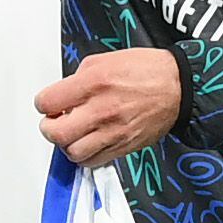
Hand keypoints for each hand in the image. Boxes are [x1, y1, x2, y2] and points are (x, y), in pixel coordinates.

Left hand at [35, 48, 183, 167]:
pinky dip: (86, 155)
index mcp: (94, 82)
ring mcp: (113, 132)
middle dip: (49, 128)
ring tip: (74, 133)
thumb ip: (79, 78)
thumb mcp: (105, 60)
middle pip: (56, 133)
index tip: (50, 104)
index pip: (47, 102)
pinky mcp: (123, 147)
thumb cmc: (146, 70)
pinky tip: (89, 142)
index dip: (44, 103)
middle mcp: (101, 110)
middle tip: (55, 122)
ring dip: (67, 144)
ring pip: (73, 152)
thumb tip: (64, 94)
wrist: (178, 87)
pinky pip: (93, 161)